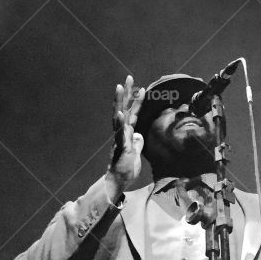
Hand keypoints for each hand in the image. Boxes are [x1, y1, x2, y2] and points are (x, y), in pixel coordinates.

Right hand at [108, 74, 144, 189]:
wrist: (118, 182)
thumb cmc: (126, 169)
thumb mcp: (136, 153)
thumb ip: (137, 142)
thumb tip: (139, 135)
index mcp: (127, 133)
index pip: (132, 113)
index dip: (136, 101)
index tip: (142, 88)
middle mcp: (121, 133)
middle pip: (123, 109)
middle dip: (126, 93)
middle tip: (128, 77)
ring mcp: (119, 139)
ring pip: (119, 117)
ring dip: (119, 102)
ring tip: (119, 87)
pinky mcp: (120, 148)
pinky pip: (120, 134)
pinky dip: (120, 124)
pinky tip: (121, 114)